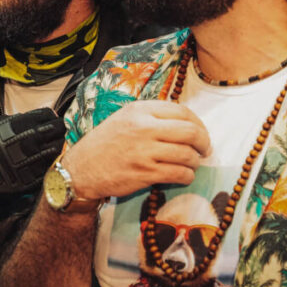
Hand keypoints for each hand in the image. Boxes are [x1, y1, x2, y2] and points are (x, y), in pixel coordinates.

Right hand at [0, 108, 64, 205]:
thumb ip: (18, 120)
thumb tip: (37, 117)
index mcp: (18, 126)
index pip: (46, 116)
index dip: (51, 117)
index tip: (52, 119)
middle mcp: (27, 142)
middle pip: (56, 130)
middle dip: (59, 128)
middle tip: (58, 130)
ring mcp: (31, 160)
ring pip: (57, 148)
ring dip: (58, 144)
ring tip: (55, 143)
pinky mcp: (32, 177)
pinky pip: (50, 165)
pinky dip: (52, 160)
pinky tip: (48, 158)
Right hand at [63, 100, 210, 199]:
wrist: (81, 169)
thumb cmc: (104, 144)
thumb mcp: (124, 119)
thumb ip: (151, 116)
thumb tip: (184, 123)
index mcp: (140, 110)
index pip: (182, 111)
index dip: (198, 122)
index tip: (201, 132)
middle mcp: (144, 127)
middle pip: (190, 131)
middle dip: (203, 141)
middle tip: (205, 149)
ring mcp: (145, 151)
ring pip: (187, 154)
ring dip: (195, 161)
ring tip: (192, 164)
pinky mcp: (145, 173)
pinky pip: (179, 174)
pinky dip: (187, 176)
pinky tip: (184, 176)